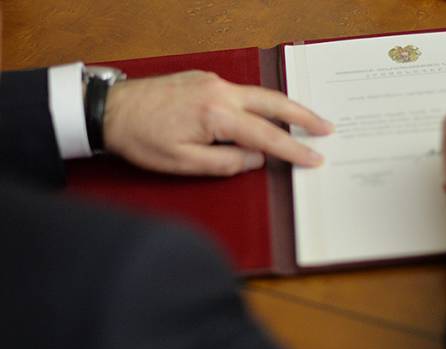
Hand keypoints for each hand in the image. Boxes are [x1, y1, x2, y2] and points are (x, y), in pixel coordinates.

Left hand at [103, 71, 332, 175]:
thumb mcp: (183, 163)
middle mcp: (220, 91)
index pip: (267, 135)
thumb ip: (225, 162)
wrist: (110, 109)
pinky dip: (263, 103)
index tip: (315, 158)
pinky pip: (242, 92)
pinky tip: (269, 113)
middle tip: (327, 128)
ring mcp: (213, 81)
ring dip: (286, 108)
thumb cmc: (141, 138)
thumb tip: (257, 158)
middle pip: (273, 103)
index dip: (294, 149)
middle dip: (304, 116)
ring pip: (260, 94)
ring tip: (307, 121)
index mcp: (216, 114)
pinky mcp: (205, 79)